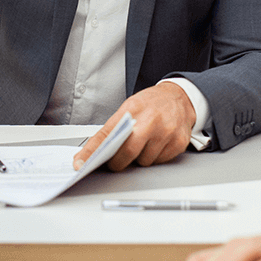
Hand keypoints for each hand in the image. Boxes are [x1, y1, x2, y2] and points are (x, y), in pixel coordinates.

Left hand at [72, 82, 195, 171]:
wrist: (179, 98)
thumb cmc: (151, 104)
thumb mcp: (129, 107)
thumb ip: (112, 128)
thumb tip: (91, 151)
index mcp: (133, 108)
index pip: (107, 133)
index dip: (92, 151)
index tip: (80, 163)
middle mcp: (151, 119)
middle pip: (127, 152)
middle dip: (118, 161)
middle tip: (116, 161)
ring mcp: (166, 132)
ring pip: (144, 161)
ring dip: (139, 158)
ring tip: (143, 144)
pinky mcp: (178, 143)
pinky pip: (159, 161)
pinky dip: (155, 157)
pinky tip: (157, 144)